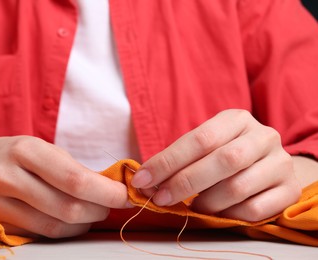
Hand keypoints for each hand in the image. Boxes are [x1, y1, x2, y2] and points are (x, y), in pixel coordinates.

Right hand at [0, 136, 129, 237]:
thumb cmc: (15, 155)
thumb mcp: (43, 150)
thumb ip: (74, 169)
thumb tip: (111, 188)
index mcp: (26, 149)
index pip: (75, 179)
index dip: (106, 193)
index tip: (125, 196)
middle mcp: (6, 175)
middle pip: (66, 207)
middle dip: (98, 211)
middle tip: (110, 206)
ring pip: (53, 227)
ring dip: (82, 224)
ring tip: (91, 214)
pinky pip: (37, 234)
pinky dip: (62, 231)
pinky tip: (69, 221)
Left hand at [131, 109, 300, 221]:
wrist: (269, 165)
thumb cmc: (226, 154)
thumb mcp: (206, 147)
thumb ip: (180, 160)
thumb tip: (145, 180)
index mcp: (237, 119)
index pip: (199, 139)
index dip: (168, 161)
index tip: (142, 180)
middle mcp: (263, 136)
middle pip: (222, 161)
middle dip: (184, 183)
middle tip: (161, 199)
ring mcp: (280, 162)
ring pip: (237, 188)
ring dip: (207, 202)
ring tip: (194, 206)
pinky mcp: (289, 190)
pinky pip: (254, 210)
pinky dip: (229, 215)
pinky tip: (218, 212)